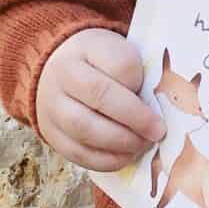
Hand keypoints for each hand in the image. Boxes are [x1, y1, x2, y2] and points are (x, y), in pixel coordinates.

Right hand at [37, 27, 163, 171]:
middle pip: (99, 96)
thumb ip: (136, 74)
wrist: (56, 71)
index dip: (140, 83)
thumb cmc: (99, 64)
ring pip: (84, 129)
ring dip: (121, 142)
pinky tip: (125, 156)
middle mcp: (62, 75)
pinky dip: (106, 160)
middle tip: (157, 131)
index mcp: (85, 48)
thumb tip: (153, 109)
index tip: (156, 96)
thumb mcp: (119, 52)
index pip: (119, 64)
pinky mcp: (51, 135)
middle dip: (135, 119)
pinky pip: (77, 153)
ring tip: (142, 144)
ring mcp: (51, 107)